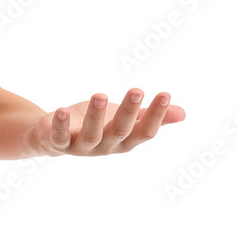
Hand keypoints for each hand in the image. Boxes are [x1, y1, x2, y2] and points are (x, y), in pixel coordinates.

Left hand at [35, 89, 184, 155]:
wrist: (55, 135)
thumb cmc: (96, 124)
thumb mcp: (123, 119)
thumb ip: (147, 116)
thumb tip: (182, 112)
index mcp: (123, 141)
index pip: (144, 131)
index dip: (155, 115)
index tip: (165, 94)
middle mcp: (105, 146)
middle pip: (119, 131)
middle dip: (128, 111)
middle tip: (137, 90)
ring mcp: (82, 147)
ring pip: (92, 134)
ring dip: (95, 116)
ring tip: (99, 94)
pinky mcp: (59, 142)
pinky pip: (60, 136)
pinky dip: (61, 125)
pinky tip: (62, 110)